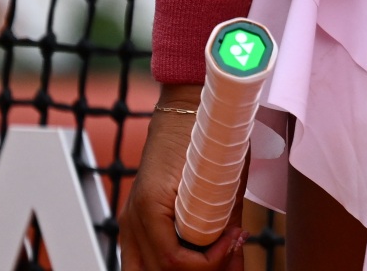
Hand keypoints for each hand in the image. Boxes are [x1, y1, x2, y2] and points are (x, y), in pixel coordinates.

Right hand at [122, 89, 241, 270]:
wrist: (183, 112)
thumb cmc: (204, 136)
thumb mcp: (223, 175)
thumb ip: (226, 217)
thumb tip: (237, 250)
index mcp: (150, 208)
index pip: (174, 261)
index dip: (210, 262)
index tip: (236, 239)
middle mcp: (132, 221)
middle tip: (227, 256)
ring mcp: (129, 224)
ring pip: (144, 270)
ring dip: (180, 270)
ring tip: (212, 258)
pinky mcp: (134, 224)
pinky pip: (142, 259)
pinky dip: (165, 265)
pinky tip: (196, 255)